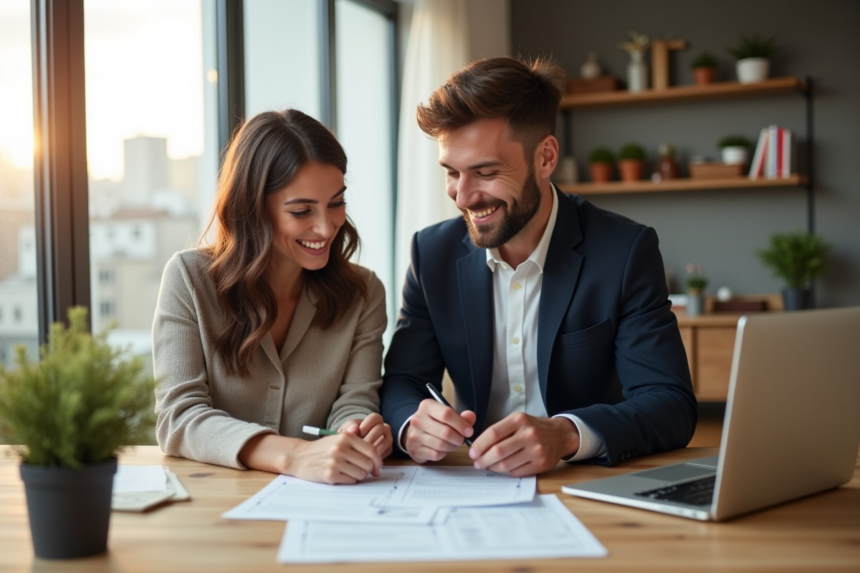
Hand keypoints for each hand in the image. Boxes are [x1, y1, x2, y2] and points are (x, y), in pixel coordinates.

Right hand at [238, 433, 381, 483]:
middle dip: (368, 470)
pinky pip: (351, 481)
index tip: (377, 468)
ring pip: (360, 474)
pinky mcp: (330, 475)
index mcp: (346, 437)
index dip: (378, 461)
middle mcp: (341, 449)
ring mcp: (335, 462)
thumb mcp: (338, 439)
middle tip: (362, 471)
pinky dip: (349, 480)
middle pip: (368, 464)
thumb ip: (357, 443)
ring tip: (348, 472)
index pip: (372, 450)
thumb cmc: (322, 449)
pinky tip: (340, 475)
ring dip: (358, 476)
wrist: (299, 457)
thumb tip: (377, 458)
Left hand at [339, 413, 392, 457]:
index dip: (367, 425)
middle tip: (359, 446)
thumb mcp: (347, 430)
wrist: (352, 447)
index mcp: (375, 419)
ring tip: (362, 454)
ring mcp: (388, 438)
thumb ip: (349, 428)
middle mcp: (384, 428)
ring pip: (385, 441)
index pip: (375, 418)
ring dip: (373, 448)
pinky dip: (377, 456)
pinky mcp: (389, 449)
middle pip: (380, 429)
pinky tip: (367, 459)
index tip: (359, 433)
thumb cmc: (350, 436)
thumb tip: (354, 428)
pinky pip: (386, 451)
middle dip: (369, 438)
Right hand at [404, 399, 476, 462]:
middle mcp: (418, 420)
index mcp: (426, 406)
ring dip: (452, 446)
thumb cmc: (433, 422)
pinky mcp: (416, 450)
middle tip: (462, 439)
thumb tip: (471, 416)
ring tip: (453, 443)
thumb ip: (460, 416)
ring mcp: (415, 435)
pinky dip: (443, 453)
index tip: (469, 431)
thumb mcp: (445, 414)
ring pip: (442, 445)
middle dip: (458, 438)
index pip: (446, 414)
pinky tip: (443, 448)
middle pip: (446, 432)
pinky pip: (436, 454)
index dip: (461, 424)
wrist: (413, 431)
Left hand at [469, 413, 579, 476]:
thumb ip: (500, 431)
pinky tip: (504, 467)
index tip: (473, 452)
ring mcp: (536, 450)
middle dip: (483, 459)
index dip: (479, 445)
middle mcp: (529, 434)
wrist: (559, 435)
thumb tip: (478, 447)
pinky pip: (516, 472)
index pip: (493, 434)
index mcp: (519, 420)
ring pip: (506, 464)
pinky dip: (506, 471)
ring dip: (492, 467)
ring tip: (488, 465)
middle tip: (477, 462)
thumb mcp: (518, 421)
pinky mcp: (540, 464)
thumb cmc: (533, 428)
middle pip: (498, 451)